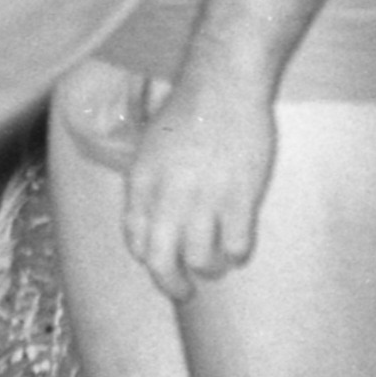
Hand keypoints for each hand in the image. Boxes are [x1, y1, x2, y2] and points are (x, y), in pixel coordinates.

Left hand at [95, 58, 279, 290]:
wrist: (224, 84)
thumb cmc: (189, 110)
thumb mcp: (151, 147)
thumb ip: (148, 185)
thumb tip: (151, 223)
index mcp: (142, 183)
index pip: (135, 240)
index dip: (149, 259)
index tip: (162, 264)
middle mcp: (167, 197)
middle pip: (161, 263)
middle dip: (172, 285)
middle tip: (185, 292)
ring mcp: (204, 200)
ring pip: (201, 262)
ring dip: (210, 269)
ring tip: (218, 264)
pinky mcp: (239, 199)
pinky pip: (237, 247)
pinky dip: (238, 253)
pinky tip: (240, 244)